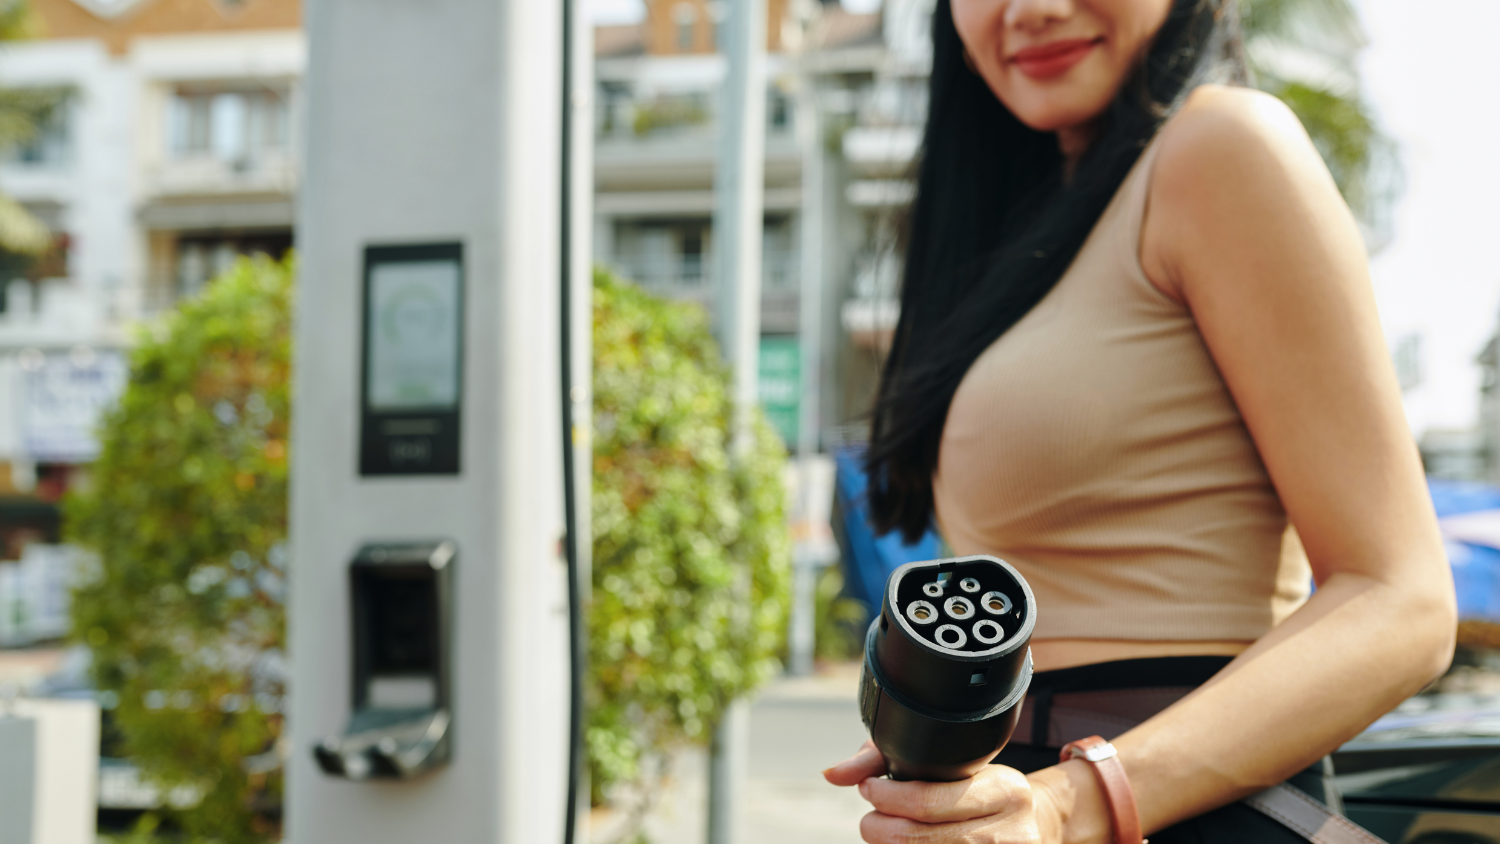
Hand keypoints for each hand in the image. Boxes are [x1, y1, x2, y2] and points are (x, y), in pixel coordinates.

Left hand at [823, 740, 1073, 843]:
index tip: (869, 790)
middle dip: (880, 829)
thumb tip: (832, 774)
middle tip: (870, 821)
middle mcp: (1012, 830)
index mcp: (1004, 789)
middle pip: (921, 838)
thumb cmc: (980, 789)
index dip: (885, 798)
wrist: (1035, 825)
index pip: (927, 800)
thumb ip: (885, 757)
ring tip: (883, 833)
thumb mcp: (951, 763)